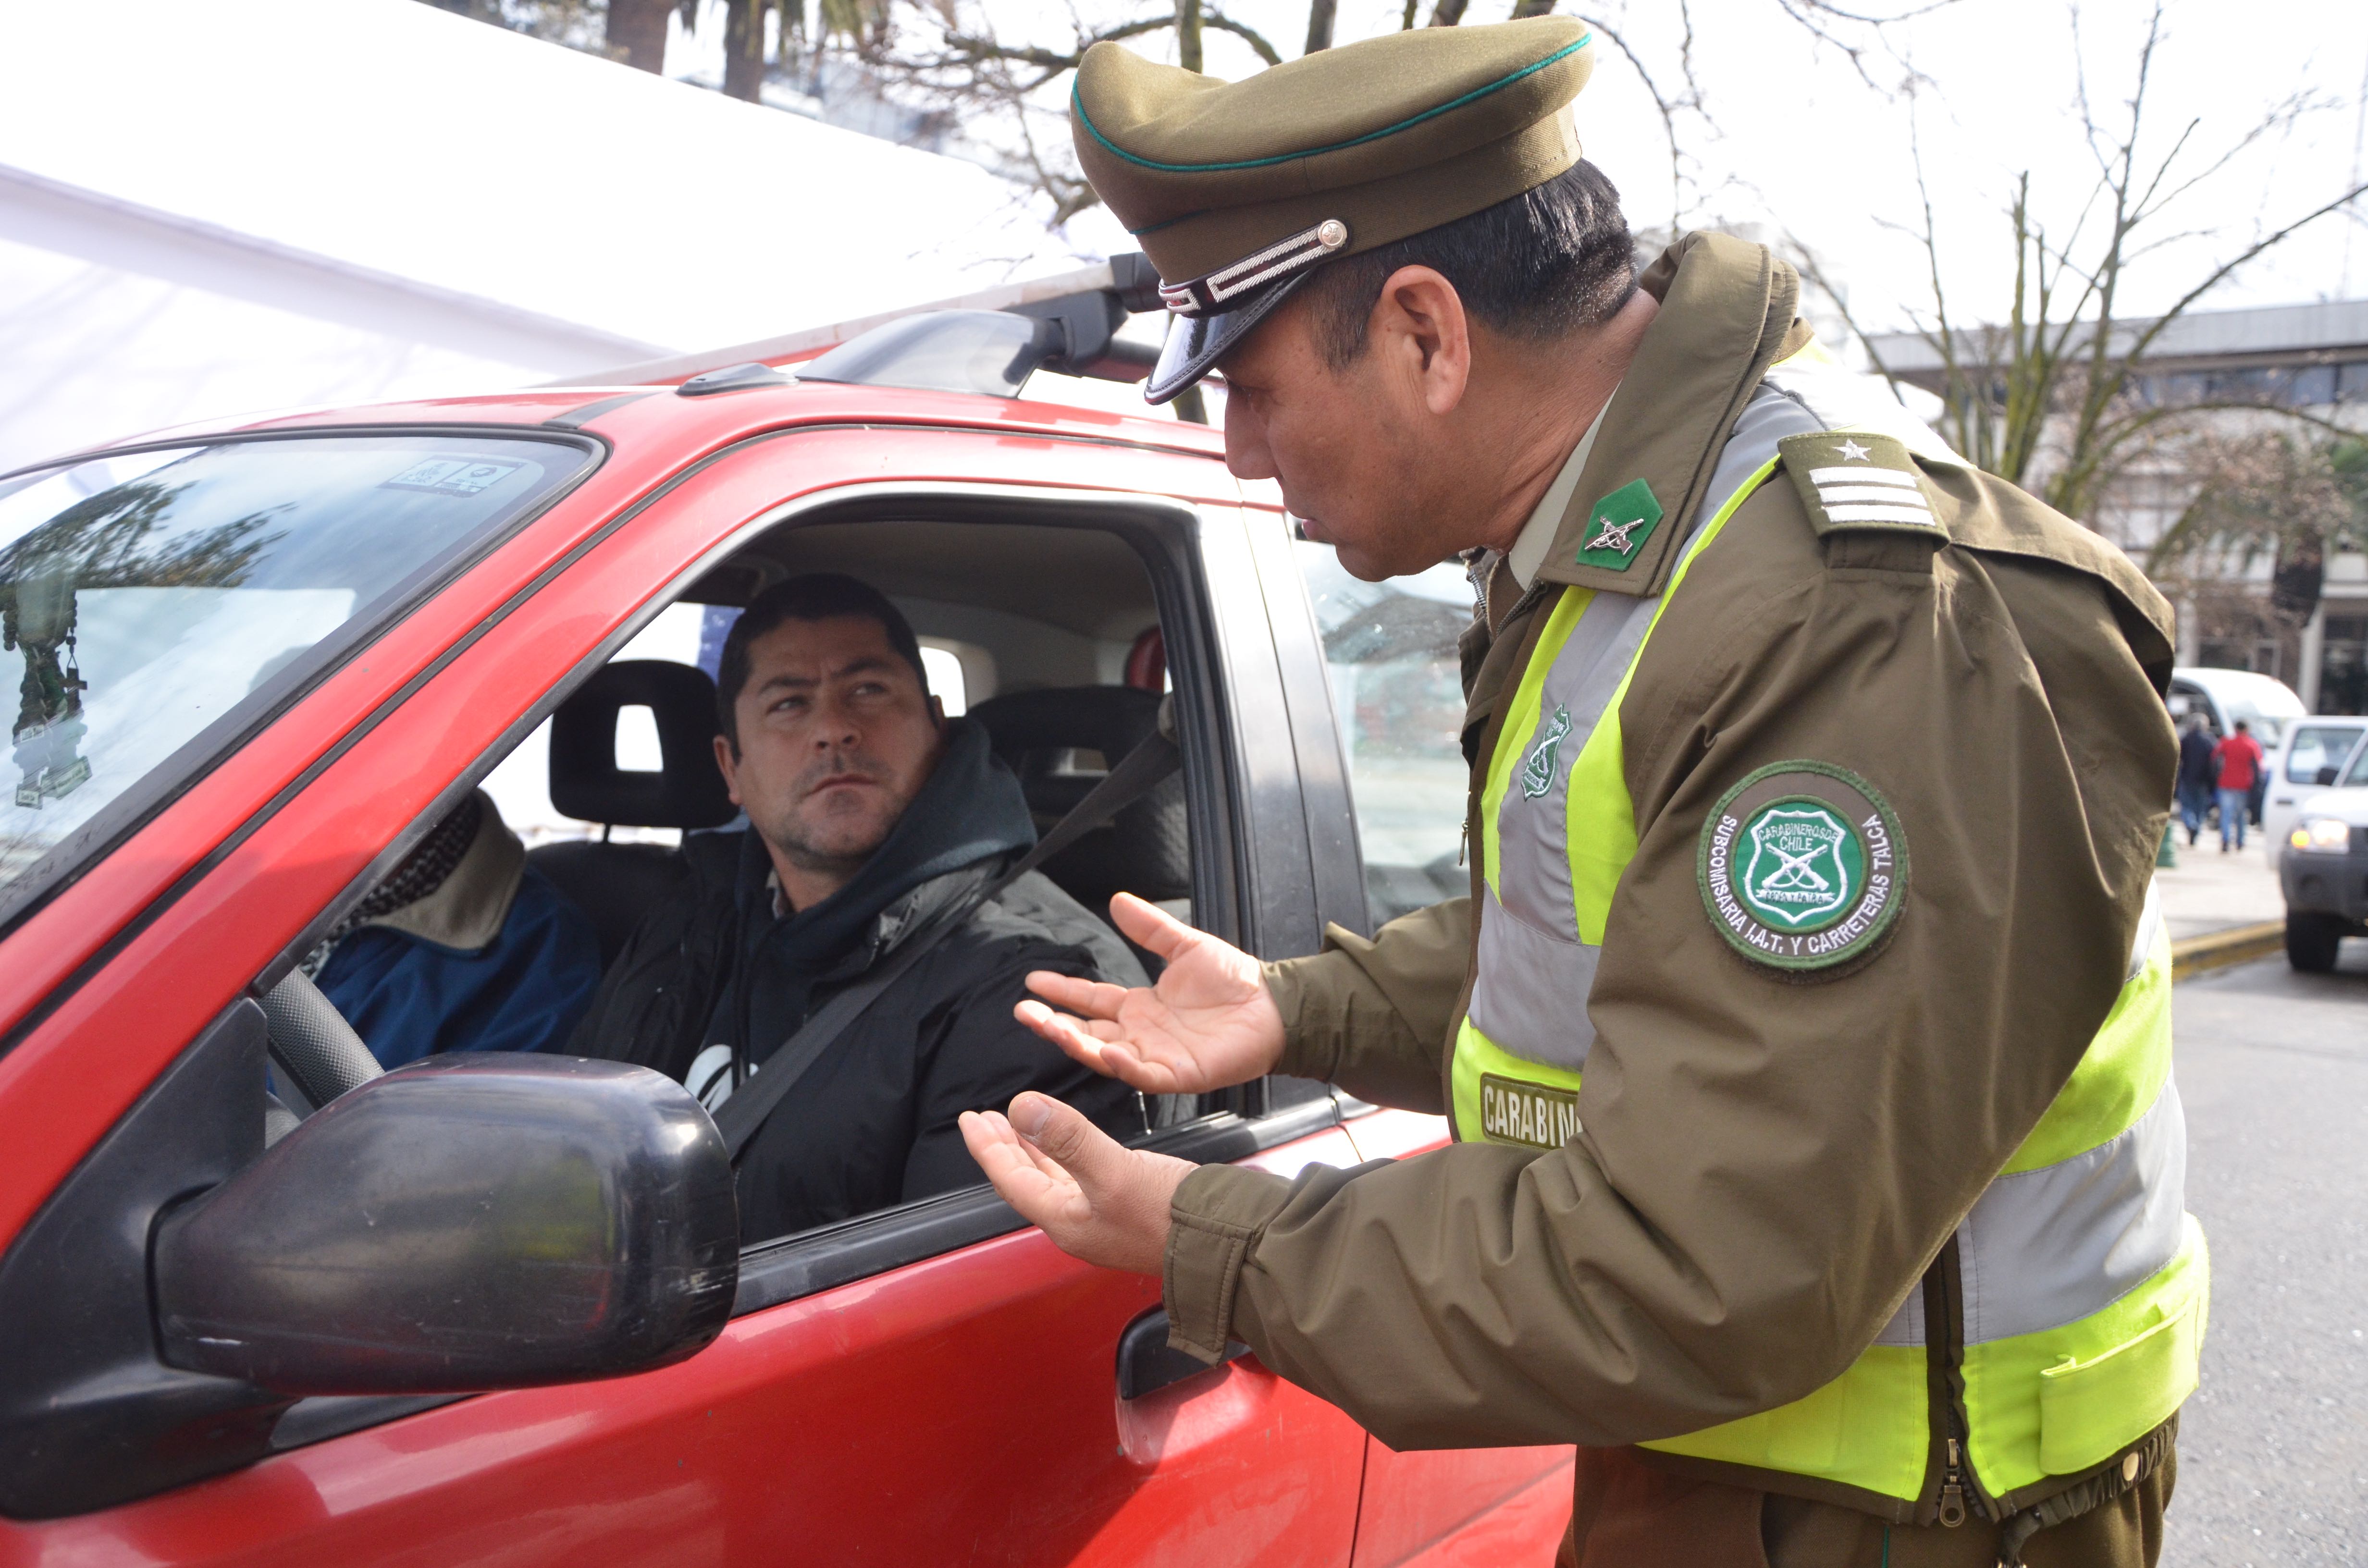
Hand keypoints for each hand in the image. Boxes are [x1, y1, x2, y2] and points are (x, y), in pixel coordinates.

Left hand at [960, 1092, 1194, 1272]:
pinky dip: (1063, 1157)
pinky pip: (1077, 1179)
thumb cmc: (1174, 1218)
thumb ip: (1068, 1139)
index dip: (987, 1147)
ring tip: (1017, 1125)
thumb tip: (1021, 1107)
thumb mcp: (1114, 1171)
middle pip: (1026, 1181)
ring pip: (1052, 1180)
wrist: (1225, 1244)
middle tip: (985, 1119)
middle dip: (1004, 1147)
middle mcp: (1078, 1223)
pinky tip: (1068, 1145)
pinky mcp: (1124, 1209)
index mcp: (1066, 1220)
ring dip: (1031, 1150)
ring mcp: (1101, 1219)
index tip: (969, 1118)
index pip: (1011, 1179)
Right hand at [1015, 892, 1285, 1094]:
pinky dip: (1123, 1066)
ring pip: (1105, 1055)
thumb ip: (1150, 928)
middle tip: (1023, 1012)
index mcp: (1139, 1007)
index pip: (1090, 1001)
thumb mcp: (1185, 946)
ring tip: (1048, 1027)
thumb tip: (1117, 900)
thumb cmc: (1233, 980)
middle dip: (1052, 1024)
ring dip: (1076, 1043)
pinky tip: (1105, 1051)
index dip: (1062, 992)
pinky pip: (1143, 1074)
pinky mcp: (1178, 1075)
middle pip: (1086, 1032)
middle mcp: (1140, 1035)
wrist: (1273, 1005)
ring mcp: (1156, 1057)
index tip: (1032, 981)